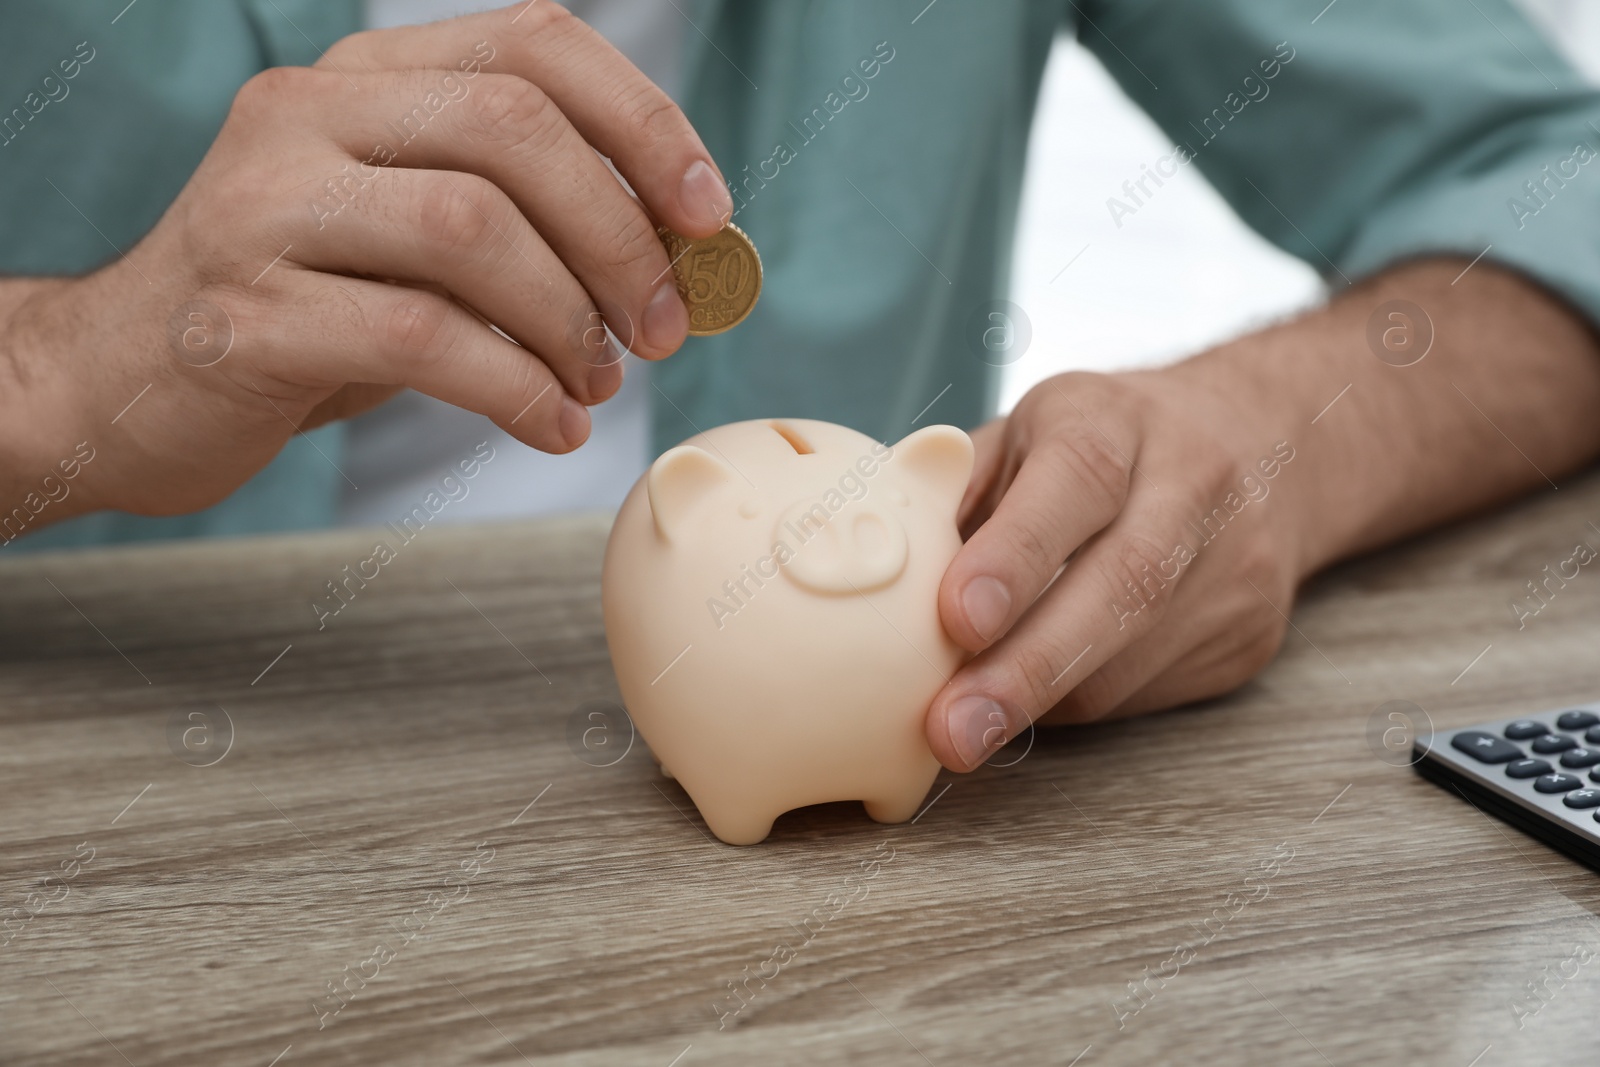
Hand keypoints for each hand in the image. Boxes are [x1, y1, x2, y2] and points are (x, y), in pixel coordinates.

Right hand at [0, 2, 729, 521]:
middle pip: (512, 132)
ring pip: (468, 229)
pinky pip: (419, 338)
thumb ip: (520, 222)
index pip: (532, 45)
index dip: (643, 122)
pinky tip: (550, 426)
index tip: (708, 214)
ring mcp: (262, 209)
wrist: (127, 382)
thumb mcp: (410, 238)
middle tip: (663, 326)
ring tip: (598, 382)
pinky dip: (514, 389)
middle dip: (619, 238)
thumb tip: (680, 258)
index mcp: (363, 77)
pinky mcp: (244, 317)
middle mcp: (306, 116)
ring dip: (568, 319)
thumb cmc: (308, 310)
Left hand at [923, 367, 1302, 770]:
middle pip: (1121, 587)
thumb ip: (957, 492)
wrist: (1263, 440)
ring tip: (966, 726)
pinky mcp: (1250, 634)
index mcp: (1117, 419)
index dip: (1014, 557)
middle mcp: (1193, 483)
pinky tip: (1039, 695)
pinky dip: (1077, 704)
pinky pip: (1147, 692)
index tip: (955, 621)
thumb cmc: (1104, 442)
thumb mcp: (1025, 432)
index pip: (1074, 483)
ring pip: (1131, 660)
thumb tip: (883, 571)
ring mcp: (1236, 564)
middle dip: (1026, 669)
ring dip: (1040, 703)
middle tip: (950, 731)